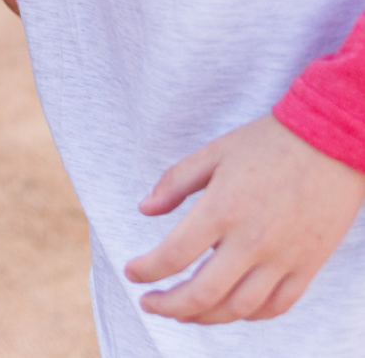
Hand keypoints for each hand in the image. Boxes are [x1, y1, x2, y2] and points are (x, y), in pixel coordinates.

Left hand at [126, 113, 364, 322]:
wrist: (330, 144)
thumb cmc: (266, 143)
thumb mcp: (213, 153)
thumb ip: (175, 182)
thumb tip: (145, 209)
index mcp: (222, 210)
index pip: (174, 255)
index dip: (147, 270)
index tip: (132, 272)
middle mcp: (251, 242)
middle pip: (204, 293)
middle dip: (169, 305)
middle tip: (149, 303)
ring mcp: (283, 259)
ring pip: (238, 308)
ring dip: (205, 317)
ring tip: (182, 311)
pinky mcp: (307, 267)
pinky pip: (275, 306)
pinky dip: (248, 315)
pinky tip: (229, 308)